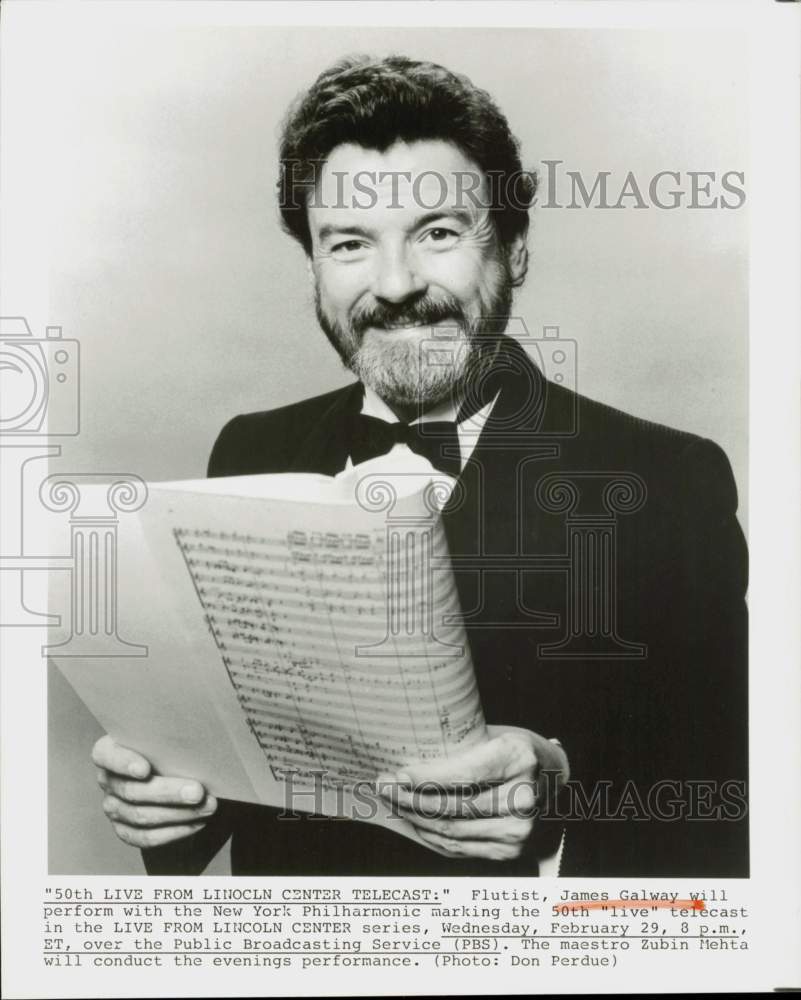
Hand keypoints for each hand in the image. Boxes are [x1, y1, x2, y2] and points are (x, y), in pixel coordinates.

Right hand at [92, 735, 216, 849]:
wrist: (174, 778)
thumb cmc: (171, 750)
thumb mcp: (169, 739)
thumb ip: (173, 739)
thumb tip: (198, 741)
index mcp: (110, 752)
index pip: (105, 755)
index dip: (123, 762)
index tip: (145, 769)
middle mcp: (108, 780)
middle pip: (132, 791)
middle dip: (168, 792)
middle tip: (197, 792)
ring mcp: (114, 808)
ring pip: (142, 816)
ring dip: (179, 813)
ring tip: (207, 807)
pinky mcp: (126, 831)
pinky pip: (147, 837)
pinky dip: (175, 831)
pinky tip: (196, 822)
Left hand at [377, 725, 567, 860]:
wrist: (553, 776)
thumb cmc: (514, 749)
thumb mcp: (493, 734)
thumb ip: (459, 749)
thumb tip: (406, 760)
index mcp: (519, 758)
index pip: (463, 774)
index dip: (424, 778)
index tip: (396, 775)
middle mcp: (522, 798)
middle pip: (452, 806)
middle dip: (409, 798)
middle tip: (383, 787)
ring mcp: (519, 830)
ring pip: (451, 831)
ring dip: (414, 819)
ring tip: (393, 804)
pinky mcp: (510, 851)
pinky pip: (459, 848)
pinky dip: (431, 836)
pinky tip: (414, 822)